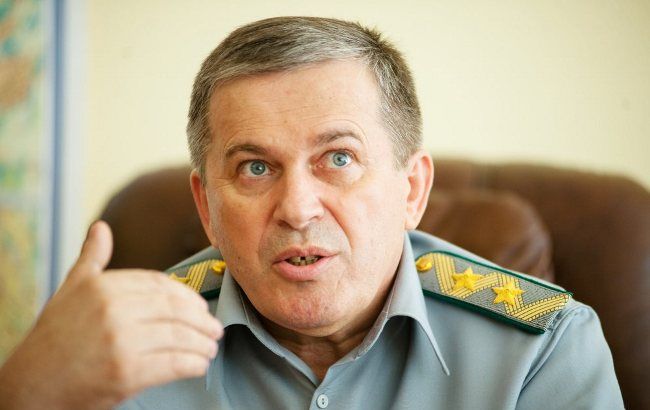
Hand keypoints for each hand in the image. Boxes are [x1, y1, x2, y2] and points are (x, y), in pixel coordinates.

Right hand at [0, 221, 223, 409]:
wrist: (31, 385)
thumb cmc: (54, 337)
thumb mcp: (70, 291)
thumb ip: (91, 259)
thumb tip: (100, 227)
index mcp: (103, 287)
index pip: (160, 284)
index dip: (186, 295)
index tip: (200, 305)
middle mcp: (113, 310)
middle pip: (174, 308)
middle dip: (201, 320)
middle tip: (214, 328)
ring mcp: (120, 341)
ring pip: (179, 335)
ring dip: (202, 343)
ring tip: (210, 347)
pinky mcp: (127, 373)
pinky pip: (173, 363)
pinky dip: (193, 364)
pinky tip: (199, 364)